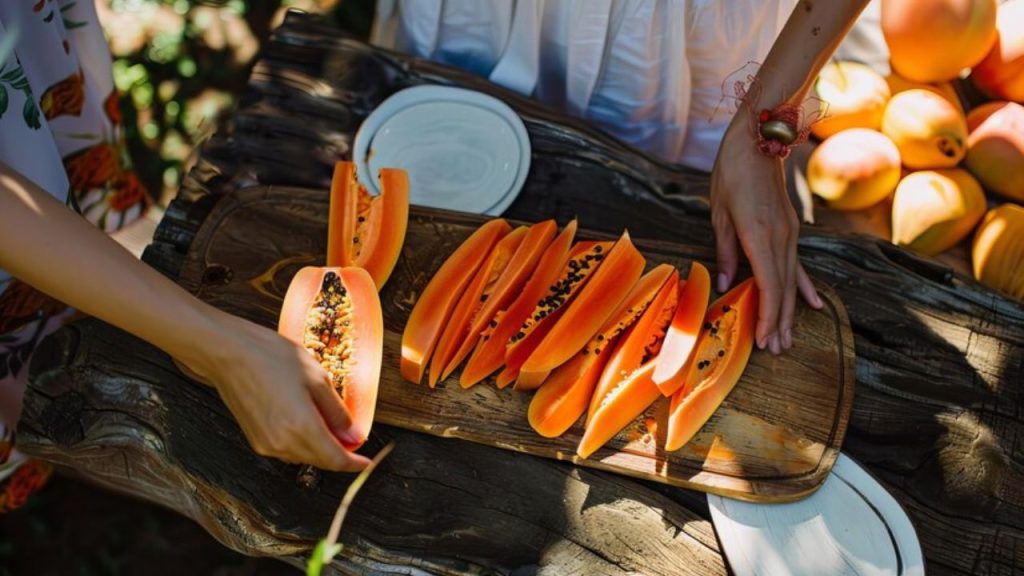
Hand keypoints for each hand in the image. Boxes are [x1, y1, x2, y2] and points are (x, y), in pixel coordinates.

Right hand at [177, 310, 370, 471]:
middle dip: (339, 454)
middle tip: (353, 438)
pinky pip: (287, 450)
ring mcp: (266, 444)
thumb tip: (354, 436)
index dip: (354, 464)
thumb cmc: (273, 357)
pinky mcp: (255, 439)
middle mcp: (282, 443)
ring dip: (321, 448)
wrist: (228, 353)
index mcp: (301, 428)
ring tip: (331, 425)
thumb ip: (337, 412)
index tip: (367, 461)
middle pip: (320, 461)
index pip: (335, 460)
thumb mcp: (317, 378)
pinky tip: (308, 423)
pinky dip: (303, 443)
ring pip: (304, 456)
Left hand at [710, 122, 822, 354]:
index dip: (767, 316)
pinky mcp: (792, 229)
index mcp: (759, 236)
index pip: (768, 285)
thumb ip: (725, 251)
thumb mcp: (719, 213)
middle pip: (782, 289)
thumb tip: (724, 284)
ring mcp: (790, 233)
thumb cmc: (731, 173)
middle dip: (778, 322)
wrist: (759, 140)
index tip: (763, 340)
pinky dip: (804, 286)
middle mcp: (781, 238)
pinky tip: (814, 305)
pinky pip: (799, 264)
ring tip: (787, 339)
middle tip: (775, 351)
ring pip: (791, 280)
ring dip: (789, 311)